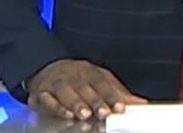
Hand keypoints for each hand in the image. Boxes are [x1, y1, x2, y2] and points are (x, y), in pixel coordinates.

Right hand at [26, 59, 146, 120]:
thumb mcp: (100, 81)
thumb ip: (119, 93)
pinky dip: (56, 107)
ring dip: (75, 104)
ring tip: (84, 115)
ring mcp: (57, 83)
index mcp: (90, 72)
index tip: (120, 107)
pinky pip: (48, 100)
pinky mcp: (41, 93)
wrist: (46, 68)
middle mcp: (74, 76)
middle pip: (85, 89)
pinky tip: (66, 114)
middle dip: (95, 101)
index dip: (112, 96)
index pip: (103, 83)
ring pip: (66, 93)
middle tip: (103, 113)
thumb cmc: (79, 78)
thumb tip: (141, 103)